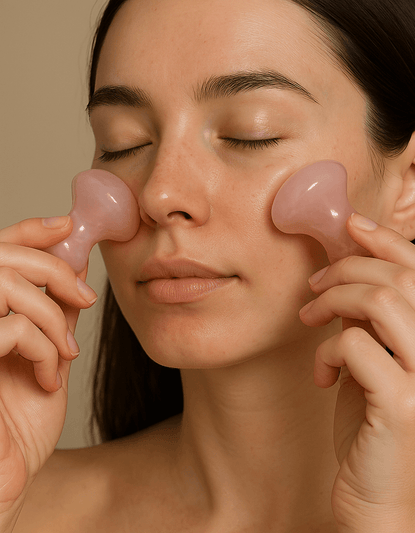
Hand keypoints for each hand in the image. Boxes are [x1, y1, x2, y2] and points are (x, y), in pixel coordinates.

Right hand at [0, 217, 96, 517]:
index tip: (66, 224)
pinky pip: (12, 328)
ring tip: (65, 350)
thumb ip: (51, 311)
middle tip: (84, 296)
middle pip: (0, 258)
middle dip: (52, 268)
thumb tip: (73, 266)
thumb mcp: (45, 355)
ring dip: (50, 315)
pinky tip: (49, 377)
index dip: (28, 231)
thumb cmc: (20, 422)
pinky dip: (43, 347)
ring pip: (5, 284)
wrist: (5, 480)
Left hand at [299, 213, 414, 532]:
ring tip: (310, 319)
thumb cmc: (387, 440)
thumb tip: (352, 270)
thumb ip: (385, 323)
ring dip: (333, 300)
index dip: (391, 243)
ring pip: (379, 300)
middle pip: (406, 279)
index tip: (354, 226)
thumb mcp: (395, 371)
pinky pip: (353, 342)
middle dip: (349, 269)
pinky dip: (327, 349)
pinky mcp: (407, 404)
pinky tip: (322, 374)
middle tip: (316, 284)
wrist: (390, 513)